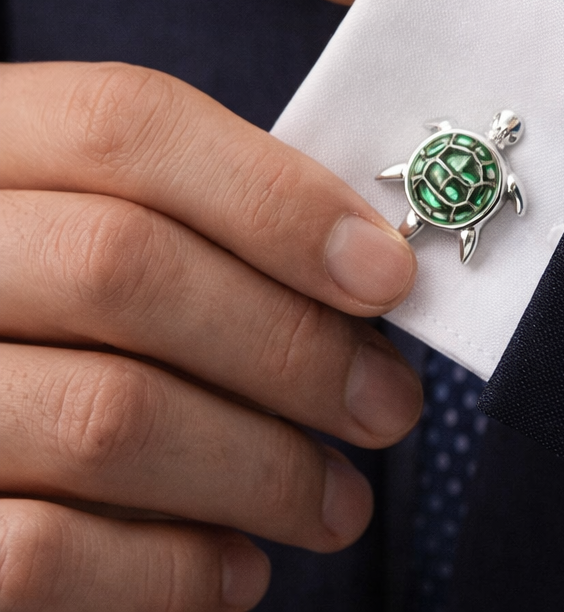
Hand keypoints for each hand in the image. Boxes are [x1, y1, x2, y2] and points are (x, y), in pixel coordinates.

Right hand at [0, 61, 421, 610]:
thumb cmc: (59, 310)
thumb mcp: (104, 219)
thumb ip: (209, 222)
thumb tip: (366, 272)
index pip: (129, 126)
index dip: (278, 199)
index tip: (388, 275)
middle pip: (127, 267)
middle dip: (293, 346)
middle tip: (390, 403)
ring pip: (105, 415)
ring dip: (263, 470)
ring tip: (340, 503)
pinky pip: (43, 552)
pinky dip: (170, 570)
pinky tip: (239, 570)